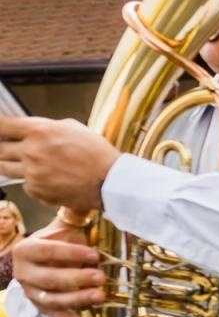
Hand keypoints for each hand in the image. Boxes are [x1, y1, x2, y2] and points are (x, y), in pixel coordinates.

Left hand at [0, 116, 119, 211]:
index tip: (0, 131)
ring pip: (5, 168)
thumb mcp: (73, 128)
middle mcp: (31, 151)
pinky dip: (33, 183)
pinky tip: (50, 180)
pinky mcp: (37, 190)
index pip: (2, 125)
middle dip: (3, 148)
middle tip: (11, 149)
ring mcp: (32, 173)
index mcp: (39, 130)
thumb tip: (33, 129)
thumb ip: (47, 127)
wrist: (110, 181)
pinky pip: (25, 185)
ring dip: (13, 165)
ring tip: (29, 165)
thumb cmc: (97, 154)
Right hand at [9, 221, 106, 316]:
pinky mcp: (45, 309)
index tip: (94, 254)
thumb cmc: (56, 244)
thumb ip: (72, 217)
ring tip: (100, 296)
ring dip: (78, 300)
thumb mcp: (61, 229)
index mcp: (27, 250)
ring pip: (55, 300)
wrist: (39, 263)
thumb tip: (87, 199)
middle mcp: (25, 273)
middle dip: (76, 278)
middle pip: (50, 278)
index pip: (47, 251)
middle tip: (100, 276)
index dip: (70, 253)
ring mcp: (34, 294)